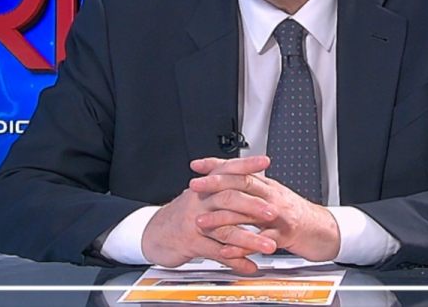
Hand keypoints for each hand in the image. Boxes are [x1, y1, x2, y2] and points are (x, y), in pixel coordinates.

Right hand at [141, 155, 277, 272]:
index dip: (246, 165)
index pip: (227, 170)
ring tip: (268, 246)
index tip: (265, 161)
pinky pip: (217, 253)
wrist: (154, 234)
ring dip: (250, 239)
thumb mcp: (199, 195)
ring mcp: (195, 223)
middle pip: (228, 199)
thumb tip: (247, 175)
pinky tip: (249, 266)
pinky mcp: (192, 244)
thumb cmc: (182, 214)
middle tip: (273, 212)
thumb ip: (221, 185)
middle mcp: (200, 201)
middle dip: (253, 206)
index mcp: (205, 187)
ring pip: (225, 229)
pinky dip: (235, 261)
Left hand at [189, 158, 341, 261]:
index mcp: (268, 185)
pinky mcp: (284, 235)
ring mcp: (279, 215)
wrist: (323, 230)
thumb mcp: (273, 196)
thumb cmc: (295, 214)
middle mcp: (272, 196)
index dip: (218, 165)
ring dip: (222, 218)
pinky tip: (226, 250)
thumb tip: (230, 179)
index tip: (197, 165)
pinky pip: (260, 240)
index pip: (241, 169)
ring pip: (248, 212)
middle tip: (195, 186)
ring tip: (202, 222)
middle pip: (242, 184)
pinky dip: (242, 246)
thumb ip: (253, 189)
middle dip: (216, 184)